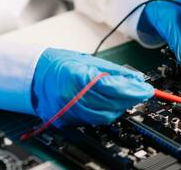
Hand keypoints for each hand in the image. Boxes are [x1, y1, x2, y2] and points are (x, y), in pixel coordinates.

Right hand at [32, 48, 153, 126]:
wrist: (33, 75)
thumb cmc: (57, 63)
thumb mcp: (87, 60)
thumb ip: (113, 71)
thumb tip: (135, 79)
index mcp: (78, 78)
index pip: (114, 88)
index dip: (133, 90)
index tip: (147, 90)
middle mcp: (72, 97)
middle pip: (111, 104)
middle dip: (130, 99)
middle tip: (141, 93)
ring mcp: (68, 111)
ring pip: (105, 116)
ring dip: (119, 108)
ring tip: (127, 97)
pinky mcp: (67, 120)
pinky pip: (93, 120)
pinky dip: (105, 112)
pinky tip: (110, 104)